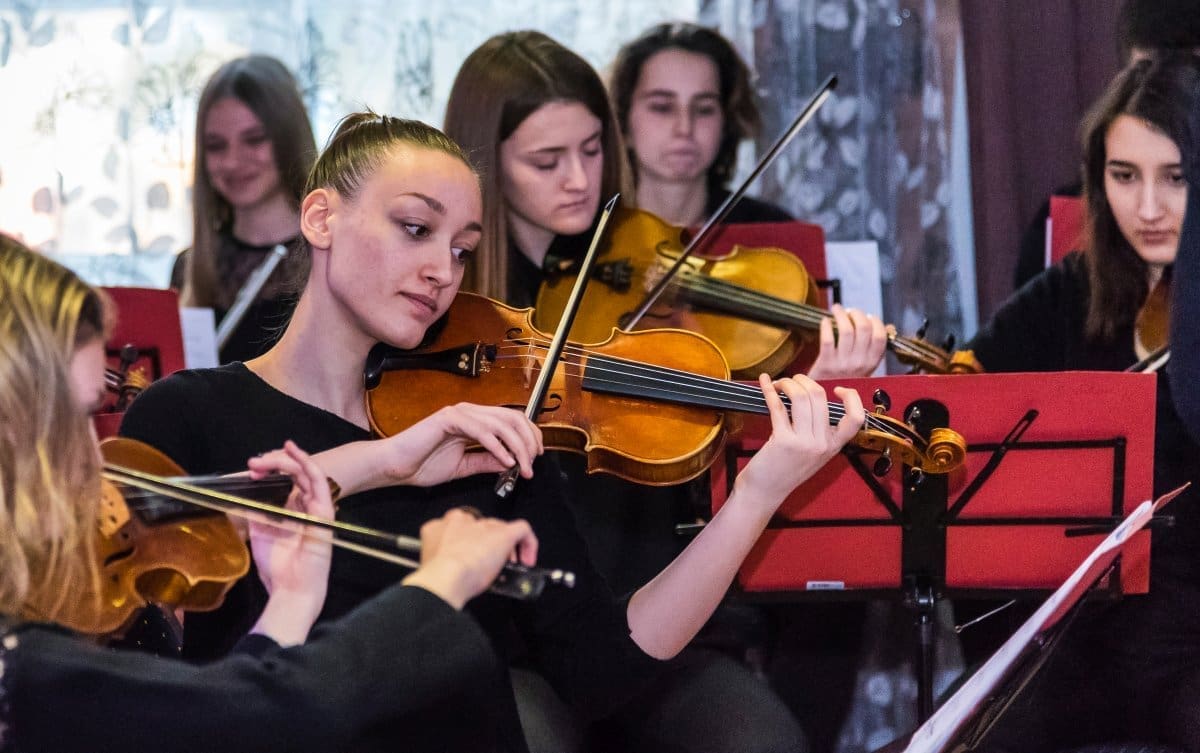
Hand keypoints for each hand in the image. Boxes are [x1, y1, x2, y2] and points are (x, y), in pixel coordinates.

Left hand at [245, 441, 334, 643]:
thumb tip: (247, 490)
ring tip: (266, 457)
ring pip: (308, 473)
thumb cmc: (277, 567)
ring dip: (287, 460)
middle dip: (275, 463)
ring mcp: (319, 509)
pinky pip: (319, 482)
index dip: (271, 471)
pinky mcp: (325, 512)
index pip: (288, 481)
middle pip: (297, 474)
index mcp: (295, 512)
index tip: (251, 470)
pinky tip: (294, 453)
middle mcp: (309, 507)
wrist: (290, 590)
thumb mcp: (261, 532)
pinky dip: (307, 464)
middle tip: (254, 463)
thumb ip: (258, 511)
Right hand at [383, 403, 543, 486]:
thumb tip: (511, 462)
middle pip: (513, 418)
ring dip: (517, 446)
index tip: (536, 457)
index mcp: (475, 421)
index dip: (530, 436)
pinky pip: (482, 430)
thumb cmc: (422, 465)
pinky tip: (504, 460)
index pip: (512, 420)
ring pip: (501, 422)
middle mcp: (470, 413)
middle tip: (532, 464)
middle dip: (528, 441)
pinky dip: (497, 446)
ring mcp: (460, 413)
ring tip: (521, 466)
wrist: (395, 467)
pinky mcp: (449, 419)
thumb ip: (487, 461)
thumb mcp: (465, 466)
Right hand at [402, 508, 537, 609]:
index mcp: (439, 528)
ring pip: (499, 527)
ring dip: (505, 546)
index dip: (467, 543)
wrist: (445, 577)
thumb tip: (451, 571)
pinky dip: (528, 542)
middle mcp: (460, 521)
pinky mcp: (503, 533)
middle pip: (480, 527)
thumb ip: (440, 560)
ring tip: (508, 565)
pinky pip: (522, 529)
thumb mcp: (430, 565)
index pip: (456, 529)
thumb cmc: (436, 577)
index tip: (470, 557)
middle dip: (486, 543)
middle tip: (490, 563)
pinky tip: (528, 559)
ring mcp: (482, 526)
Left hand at [735, 374, 864, 505]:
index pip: (856, 418)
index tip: (837, 389)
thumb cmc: (784, 469)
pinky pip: (778, 406)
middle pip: (820, 397)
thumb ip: (817, 429)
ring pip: (801, 397)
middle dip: (803, 381)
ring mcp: (804, 443)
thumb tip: (809, 395)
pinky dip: (769, 390)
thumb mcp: (812, 452)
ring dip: (787, 383)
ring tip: (779, 384)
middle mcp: (823, 444)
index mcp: (834, 446)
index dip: (851, 398)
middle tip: (792, 381)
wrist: (765, 492)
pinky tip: (764, 383)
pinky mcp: (784, 441)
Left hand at [805, 304, 887, 379]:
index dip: (875, 321)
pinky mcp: (826, 363)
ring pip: (846, 330)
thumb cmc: (845, 380)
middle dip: (857, 314)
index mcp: (872, 363)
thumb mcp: (866, 368)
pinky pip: (827, 339)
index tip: (868, 316)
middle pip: (863, 328)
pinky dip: (826, 326)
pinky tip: (825, 321)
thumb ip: (876, 348)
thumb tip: (889, 327)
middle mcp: (860, 363)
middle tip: (850, 311)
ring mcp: (843, 363)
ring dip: (841, 315)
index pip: (880, 336)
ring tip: (837, 310)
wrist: (824, 400)